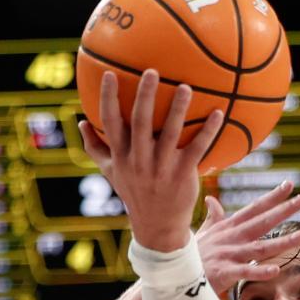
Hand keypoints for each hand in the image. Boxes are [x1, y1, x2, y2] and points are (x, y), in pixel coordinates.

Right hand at [78, 69, 223, 251]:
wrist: (157, 226)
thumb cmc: (134, 192)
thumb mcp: (111, 172)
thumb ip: (95, 147)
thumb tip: (81, 121)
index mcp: (121, 156)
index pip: (111, 123)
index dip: (108, 98)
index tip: (110, 74)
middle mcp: (139, 161)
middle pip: (140, 123)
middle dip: (145, 96)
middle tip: (152, 72)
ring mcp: (161, 168)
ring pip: (170, 134)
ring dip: (177, 109)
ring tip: (185, 87)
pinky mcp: (183, 175)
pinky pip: (196, 149)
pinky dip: (208, 131)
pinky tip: (218, 113)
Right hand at [194, 181, 299, 296]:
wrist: (174, 275)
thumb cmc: (191, 255)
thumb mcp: (203, 232)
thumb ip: (212, 217)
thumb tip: (212, 200)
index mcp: (228, 227)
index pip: (254, 209)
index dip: (272, 197)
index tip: (289, 185)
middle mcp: (231, 238)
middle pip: (261, 222)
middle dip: (282, 211)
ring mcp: (229, 254)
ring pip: (260, 247)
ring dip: (281, 242)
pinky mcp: (224, 272)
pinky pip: (245, 272)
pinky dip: (260, 271)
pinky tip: (276, 269)